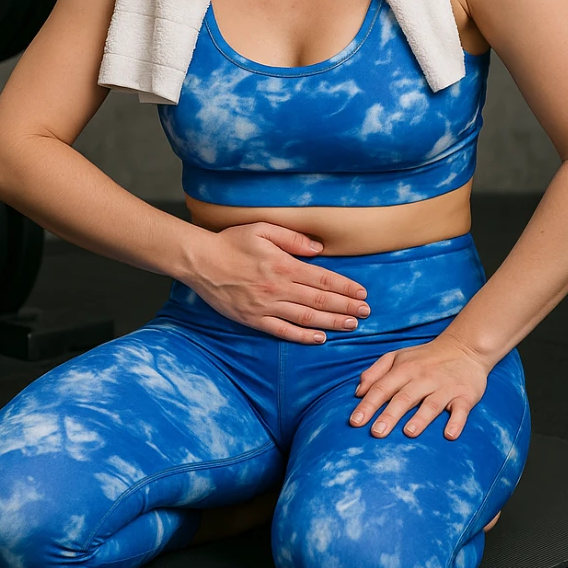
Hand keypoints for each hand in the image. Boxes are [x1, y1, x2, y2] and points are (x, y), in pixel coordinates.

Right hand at [188, 222, 371, 344]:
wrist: (201, 262)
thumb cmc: (231, 242)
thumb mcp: (263, 229)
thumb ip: (292, 238)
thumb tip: (319, 249)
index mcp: (283, 265)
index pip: (323, 278)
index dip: (345, 287)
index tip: (362, 292)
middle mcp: (278, 288)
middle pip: (320, 299)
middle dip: (346, 306)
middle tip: (366, 312)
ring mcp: (266, 306)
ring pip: (306, 317)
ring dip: (332, 322)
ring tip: (352, 324)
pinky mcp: (254, 319)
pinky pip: (283, 331)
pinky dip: (303, 336)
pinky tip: (320, 338)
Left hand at [349, 336, 489, 440]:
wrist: (464, 347)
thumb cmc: (425, 357)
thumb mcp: (398, 357)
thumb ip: (375, 372)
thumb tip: (358, 392)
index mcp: (404, 369)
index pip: (382, 388)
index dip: (368, 405)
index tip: (355, 422)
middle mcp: (423, 378)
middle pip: (404, 397)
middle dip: (389, 415)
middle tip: (376, 432)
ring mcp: (445, 387)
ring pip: (431, 404)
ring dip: (421, 419)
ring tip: (408, 433)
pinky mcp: (465, 395)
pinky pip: (461, 410)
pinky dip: (456, 422)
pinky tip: (449, 434)